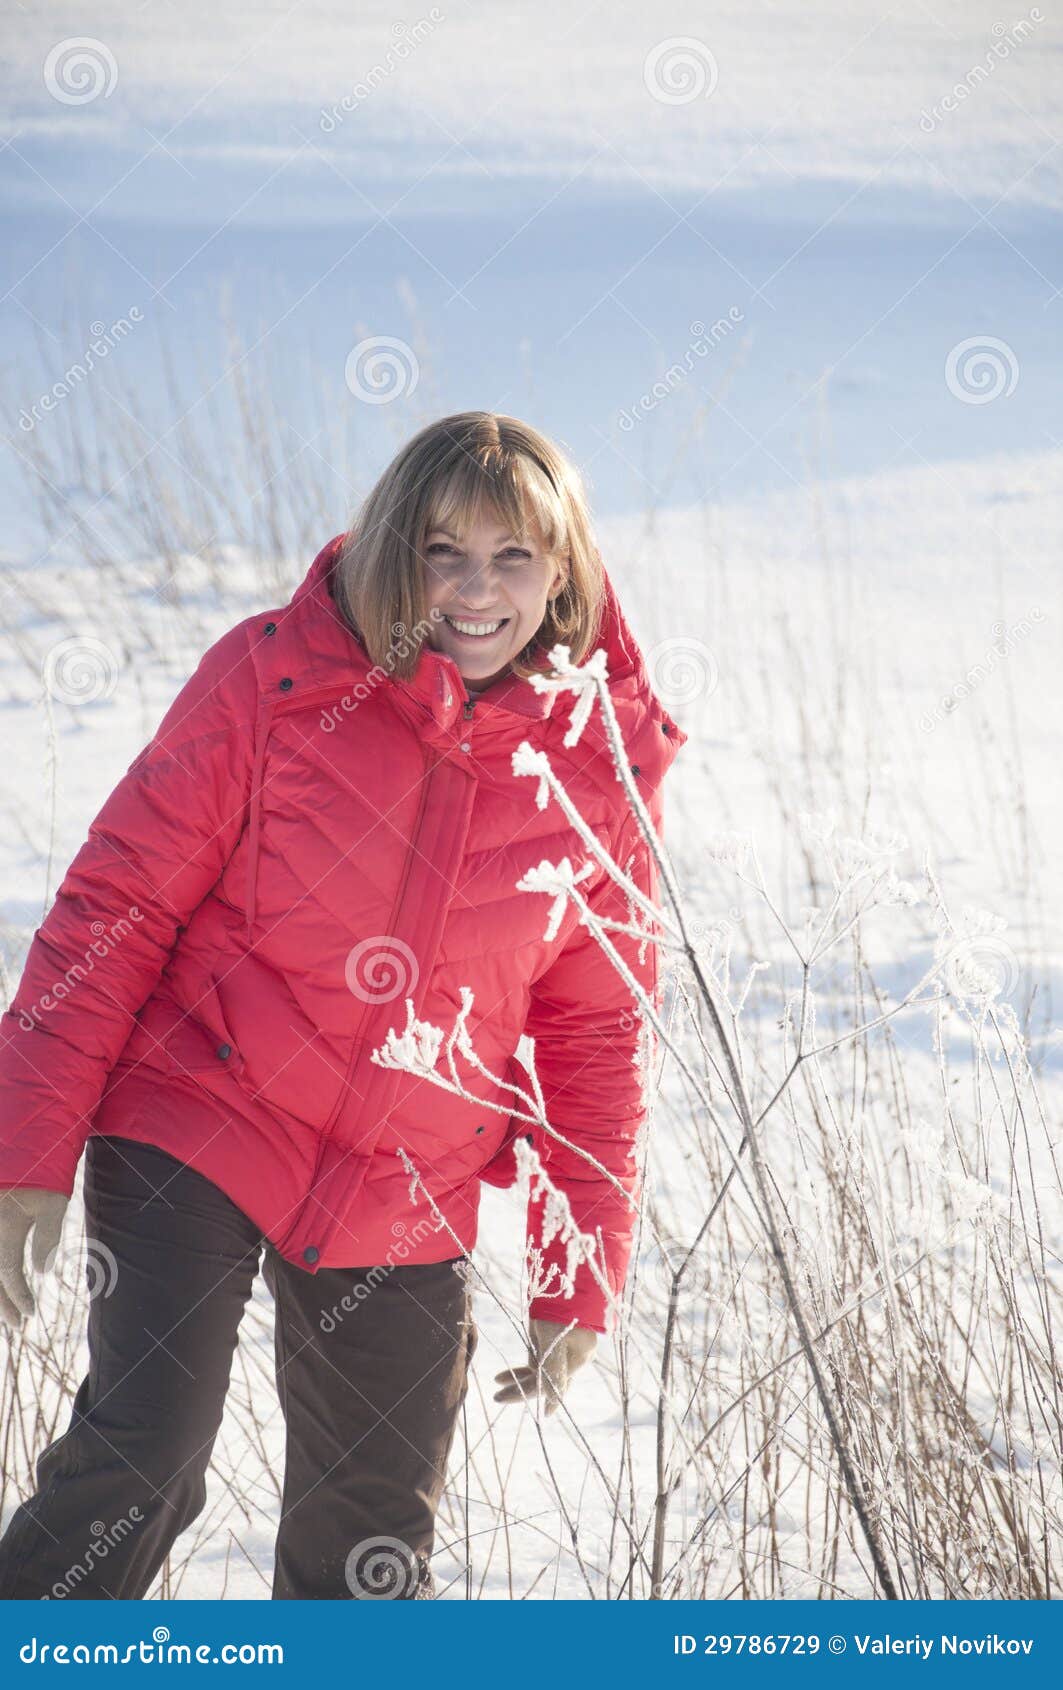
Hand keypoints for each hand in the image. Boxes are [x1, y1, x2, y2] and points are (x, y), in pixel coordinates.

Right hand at [0, 1188, 68, 1327]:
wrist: (25, 1148)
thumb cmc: (44, 1175)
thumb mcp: (53, 1203)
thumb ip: (47, 1237)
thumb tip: (41, 1272)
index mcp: (4, 1227)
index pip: (8, 1271)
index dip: (18, 1295)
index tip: (29, 1313)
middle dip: (0, 1303)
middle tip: (15, 1324)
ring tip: (4, 1312)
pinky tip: (2, 1284)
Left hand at [493, 1317, 597, 1416]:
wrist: (563, 1275)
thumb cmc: (559, 1308)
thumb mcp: (552, 1340)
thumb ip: (552, 1373)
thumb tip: (549, 1406)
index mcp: (577, 1358)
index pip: (554, 1385)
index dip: (541, 1398)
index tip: (537, 1415)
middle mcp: (572, 1357)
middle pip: (546, 1381)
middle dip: (522, 1389)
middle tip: (497, 1396)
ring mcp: (562, 1348)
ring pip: (539, 1372)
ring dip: (519, 1378)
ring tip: (497, 1382)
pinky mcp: (551, 1341)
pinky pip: (537, 1362)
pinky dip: (522, 1368)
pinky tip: (505, 1374)